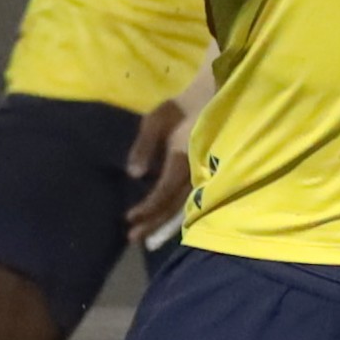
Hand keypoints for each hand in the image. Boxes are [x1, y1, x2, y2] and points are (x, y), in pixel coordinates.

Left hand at [125, 97, 192, 239]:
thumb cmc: (180, 109)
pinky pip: (190, 201)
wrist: (210, 101)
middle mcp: (193, 173)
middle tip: (132, 238)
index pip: (163, 192)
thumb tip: (133, 175)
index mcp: (180, 159)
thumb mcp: (155, 120)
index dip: (147, 208)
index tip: (128, 218)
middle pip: (173, 207)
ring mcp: (202, 177)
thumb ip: (143, 146)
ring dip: (163, 224)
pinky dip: (175, 216)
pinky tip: (164, 225)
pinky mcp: (204, 177)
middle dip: (152, 224)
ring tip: (146, 239)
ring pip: (183, 208)